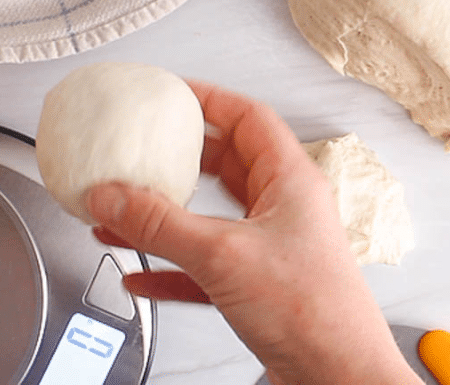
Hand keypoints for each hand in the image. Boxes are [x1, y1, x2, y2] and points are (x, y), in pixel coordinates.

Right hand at [87, 82, 422, 384]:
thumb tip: (113, 196)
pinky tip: (140, 272)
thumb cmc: (315, 312)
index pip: (249, 118)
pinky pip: (203, 266)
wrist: (336, 376)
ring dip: (165, 216)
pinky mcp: (256, 286)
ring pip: (209, 218)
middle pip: (225, 164)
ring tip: (123, 210)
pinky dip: (171, 265)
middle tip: (143, 148)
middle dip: (180, 158)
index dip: (209, 100)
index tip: (171, 94)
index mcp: (291, 181)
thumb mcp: (224, 255)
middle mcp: (283, 208)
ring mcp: (269, 247)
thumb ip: (161, 224)